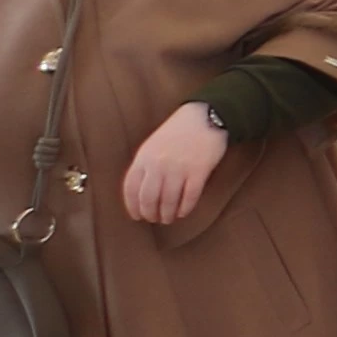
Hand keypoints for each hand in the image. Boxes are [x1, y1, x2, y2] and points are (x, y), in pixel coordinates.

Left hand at [120, 102, 231, 224]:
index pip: (131, 189)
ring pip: (169, 201)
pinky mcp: (199, 171)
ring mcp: (179, 168)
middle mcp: (158, 165)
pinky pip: (190, 197)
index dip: (132, 206)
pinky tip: (184, 212)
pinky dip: (185, 208)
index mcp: (144, 158)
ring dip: (168, 214)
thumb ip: (145, 166)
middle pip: (149, 199)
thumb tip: (141, 193)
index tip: (137, 216)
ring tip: (169, 218)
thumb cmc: (178, 132)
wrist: (205, 117)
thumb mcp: (153, 145)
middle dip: (151, 214)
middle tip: (155, 219)